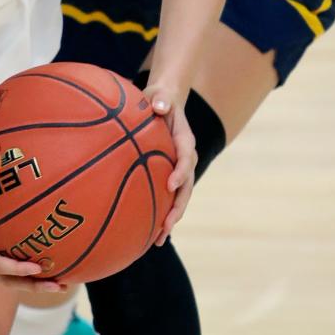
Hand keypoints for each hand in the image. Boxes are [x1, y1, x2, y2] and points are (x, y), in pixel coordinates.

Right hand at [0, 184, 66, 294]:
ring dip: (35, 283)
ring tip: (62, 282)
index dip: (17, 268)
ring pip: (12, 280)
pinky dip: (28, 271)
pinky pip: (10, 270)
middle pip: (10, 282)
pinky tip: (48, 265)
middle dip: (34, 286)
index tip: (38, 268)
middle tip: (60, 285)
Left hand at [144, 84, 196, 246]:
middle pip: (187, 186)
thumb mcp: (160, 95)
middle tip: (167, 225)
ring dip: (172, 217)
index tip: (170, 185)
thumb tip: (159, 107)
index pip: (187, 157)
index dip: (181, 172)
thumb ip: (161, 100)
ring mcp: (179, 169)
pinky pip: (168, 196)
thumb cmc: (159, 98)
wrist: (164, 102)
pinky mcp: (170, 175)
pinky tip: (148, 232)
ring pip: (179, 197)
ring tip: (159, 239)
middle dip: (178, 207)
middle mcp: (186, 158)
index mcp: (185, 139)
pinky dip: (161, 213)